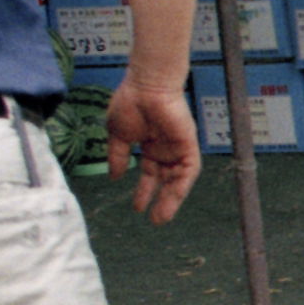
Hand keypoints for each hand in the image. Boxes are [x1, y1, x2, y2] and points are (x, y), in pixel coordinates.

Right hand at [102, 77, 199, 223]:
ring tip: (161, 217)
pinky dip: (181, 185)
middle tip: (153, 219)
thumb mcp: (118, 135)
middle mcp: (165, 148)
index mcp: (149, 145)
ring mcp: (177, 147)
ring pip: (177, 179)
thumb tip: (114, 177)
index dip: (144, 191)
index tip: (137, 207)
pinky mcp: (188, 144)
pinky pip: (189, 169)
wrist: (145, 85)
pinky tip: (172, 198)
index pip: (150, 174)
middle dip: (159, 200)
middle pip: (165, 180)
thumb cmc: (130, 103)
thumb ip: (117, 157)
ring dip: (171, 199)